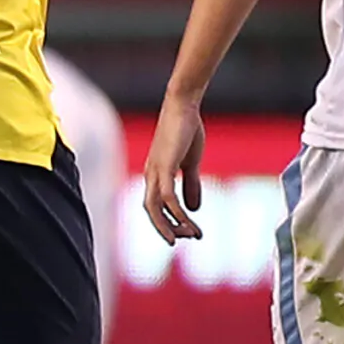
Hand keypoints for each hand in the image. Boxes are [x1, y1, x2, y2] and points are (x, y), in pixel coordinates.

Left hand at [141, 93, 207, 243]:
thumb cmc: (186, 129)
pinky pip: (167, 197)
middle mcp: (151, 175)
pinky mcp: (163, 166)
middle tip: (189, 238)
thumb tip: (193, 209)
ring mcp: (155, 171)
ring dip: (172, 224)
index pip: (155, 207)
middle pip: (151, 211)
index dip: (169, 221)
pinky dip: (176, 212)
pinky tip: (189, 220)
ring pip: (155, 208)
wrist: (183, 105)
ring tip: (191, 235)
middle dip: (168, 228)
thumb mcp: (191, 162)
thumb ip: (191, 184)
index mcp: (155, 175)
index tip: (188, 231)